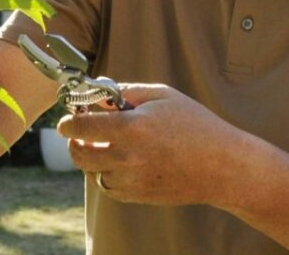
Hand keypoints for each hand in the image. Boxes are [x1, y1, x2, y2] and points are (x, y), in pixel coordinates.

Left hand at [58, 84, 243, 205]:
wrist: (222, 166)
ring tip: (107, 146)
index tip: (66, 121)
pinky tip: (123, 162)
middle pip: (79, 154)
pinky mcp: (138, 196)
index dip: (68, 123)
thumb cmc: (195, 125)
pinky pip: (109, 187)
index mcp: (131, 127)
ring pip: (93, 172)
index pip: (81, 127)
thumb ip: (126, 92)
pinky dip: (108, 174)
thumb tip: (98, 95)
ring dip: (93, 159)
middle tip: (80, 134)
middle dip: (74, 142)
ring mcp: (132, 180)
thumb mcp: (163, 95)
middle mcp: (127, 157)